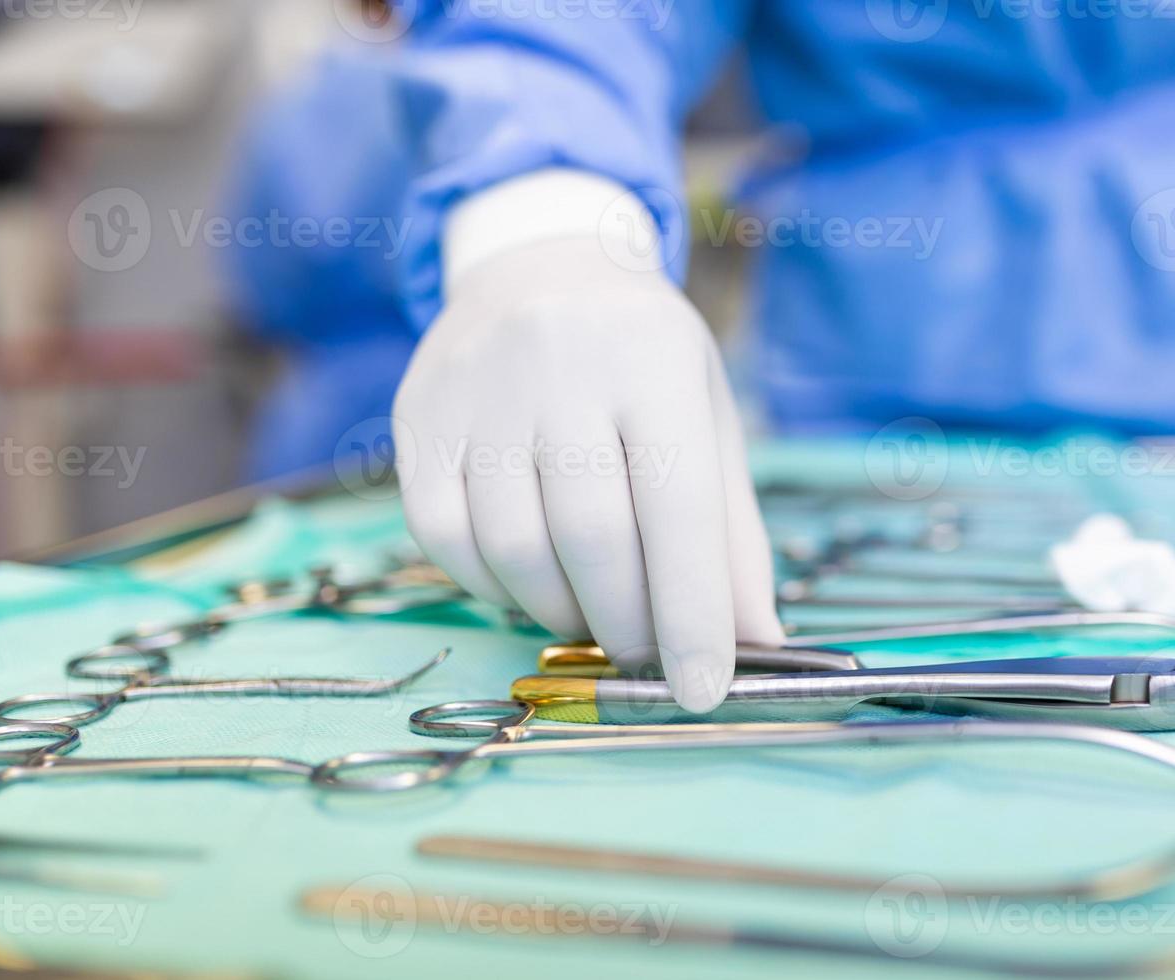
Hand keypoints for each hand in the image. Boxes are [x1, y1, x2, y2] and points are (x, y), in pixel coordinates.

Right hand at [393, 235, 783, 710]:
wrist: (543, 264)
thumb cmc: (644, 359)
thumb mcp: (708, 419)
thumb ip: (732, 533)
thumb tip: (757, 641)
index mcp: (653, 362)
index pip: (678, 508)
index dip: (692, 613)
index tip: (702, 691)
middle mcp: (560, 364)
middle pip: (592, 537)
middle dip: (628, 625)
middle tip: (647, 656)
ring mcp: (477, 388)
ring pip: (511, 547)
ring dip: (559, 613)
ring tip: (592, 617)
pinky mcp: (417, 416)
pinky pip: (443, 537)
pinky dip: (489, 587)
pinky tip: (527, 584)